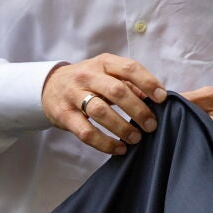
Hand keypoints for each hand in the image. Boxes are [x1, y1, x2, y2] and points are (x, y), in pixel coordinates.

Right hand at [41, 54, 167, 154]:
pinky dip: (104, 143)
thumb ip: (129, 83)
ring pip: (100, 111)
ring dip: (122, 128)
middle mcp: (88, 75)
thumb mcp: (108, 74)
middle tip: (152, 125)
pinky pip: (85, 132)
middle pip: (116, 91)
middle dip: (138, 110)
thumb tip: (154, 97)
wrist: (50, 86)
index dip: (148, 83)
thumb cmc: (89, 81)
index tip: (162, 99)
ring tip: (136, 139)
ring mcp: (73, 94)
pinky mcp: (64, 115)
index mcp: (104, 62)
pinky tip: (118, 149)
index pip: (129, 68)